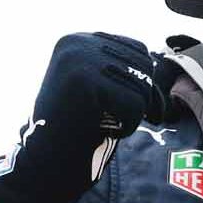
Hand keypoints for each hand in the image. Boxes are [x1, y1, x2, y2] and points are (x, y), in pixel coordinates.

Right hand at [0, 33, 165, 202]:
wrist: (43, 161)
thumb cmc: (75, 129)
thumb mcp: (98, 89)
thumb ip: (121, 71)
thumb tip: (159, 65)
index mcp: (77, 40)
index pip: (137, 49)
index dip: (142, 81)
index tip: (130, 106)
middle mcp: (76, 42)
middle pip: (144, 65)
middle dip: (142, 98)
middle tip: (118, 119)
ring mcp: (78, 58)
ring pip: (142, 86)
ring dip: (132, 114)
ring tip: (103, 123)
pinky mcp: (85, 81)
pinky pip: (136, 104)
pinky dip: (128, 125)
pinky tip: (101, 130)